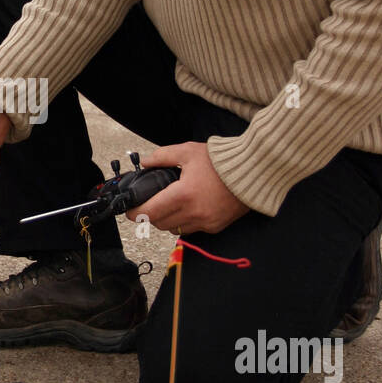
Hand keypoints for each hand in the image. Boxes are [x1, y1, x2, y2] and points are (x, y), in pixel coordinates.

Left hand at [129, 142, 248, 234]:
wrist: (252, 171)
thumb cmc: (221, 161)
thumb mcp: (187, 151)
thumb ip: (163, 156)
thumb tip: (145, 162)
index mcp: (183, 194)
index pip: (150, 212)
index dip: (135, 213)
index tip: (129, 210)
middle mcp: (193, 213)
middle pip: (159, 224)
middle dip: (149, 215)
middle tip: (147, 205)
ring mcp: (205, 222)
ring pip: (174, 229)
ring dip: (166, 220)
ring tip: (167, 205)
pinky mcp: (215, 227)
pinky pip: (190, 230)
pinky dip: (183, 222)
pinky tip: (185, 209)